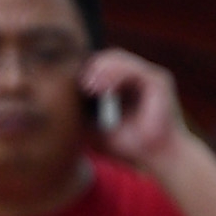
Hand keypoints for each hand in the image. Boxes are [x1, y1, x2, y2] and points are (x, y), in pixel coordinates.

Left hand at [79, 47, 186, 169]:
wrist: (155, 158)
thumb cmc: (127, 146)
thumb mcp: (94, 127)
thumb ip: (82, 110)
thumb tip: (57, 99)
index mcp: (123, 85)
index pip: (100, 65)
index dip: (84, 70)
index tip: (68, 83)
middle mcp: (137, 77)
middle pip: (108, 57)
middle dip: (91, 67)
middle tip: (80, 85)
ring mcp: (149, 77)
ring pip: (119, 58)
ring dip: (101, 69)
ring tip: (89, 86)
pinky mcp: (158, 81)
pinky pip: (134, 69)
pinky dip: (116, 74)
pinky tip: (103, 87)